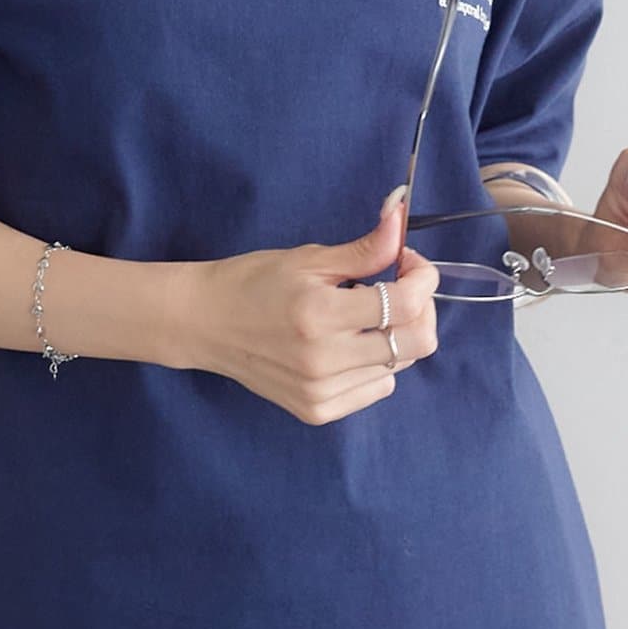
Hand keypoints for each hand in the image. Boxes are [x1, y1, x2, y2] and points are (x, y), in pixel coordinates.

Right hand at [184, 192, 440, 423]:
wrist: (204, 323)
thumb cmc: (254, 282)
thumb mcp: (308, 258)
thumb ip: (364, 248)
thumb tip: (401, 218)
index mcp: (320, 313)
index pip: (406, 303)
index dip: (422, 277)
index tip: (407, 262)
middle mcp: (324, 359)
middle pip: (417, 343)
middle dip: (421, 309)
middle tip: (398, 288)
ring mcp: (321, 391)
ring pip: (400, 365)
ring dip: (395, 336)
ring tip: (360, 316)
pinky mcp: (316, 411)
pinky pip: (377, 388)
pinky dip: (375, 364)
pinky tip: (347, 345)